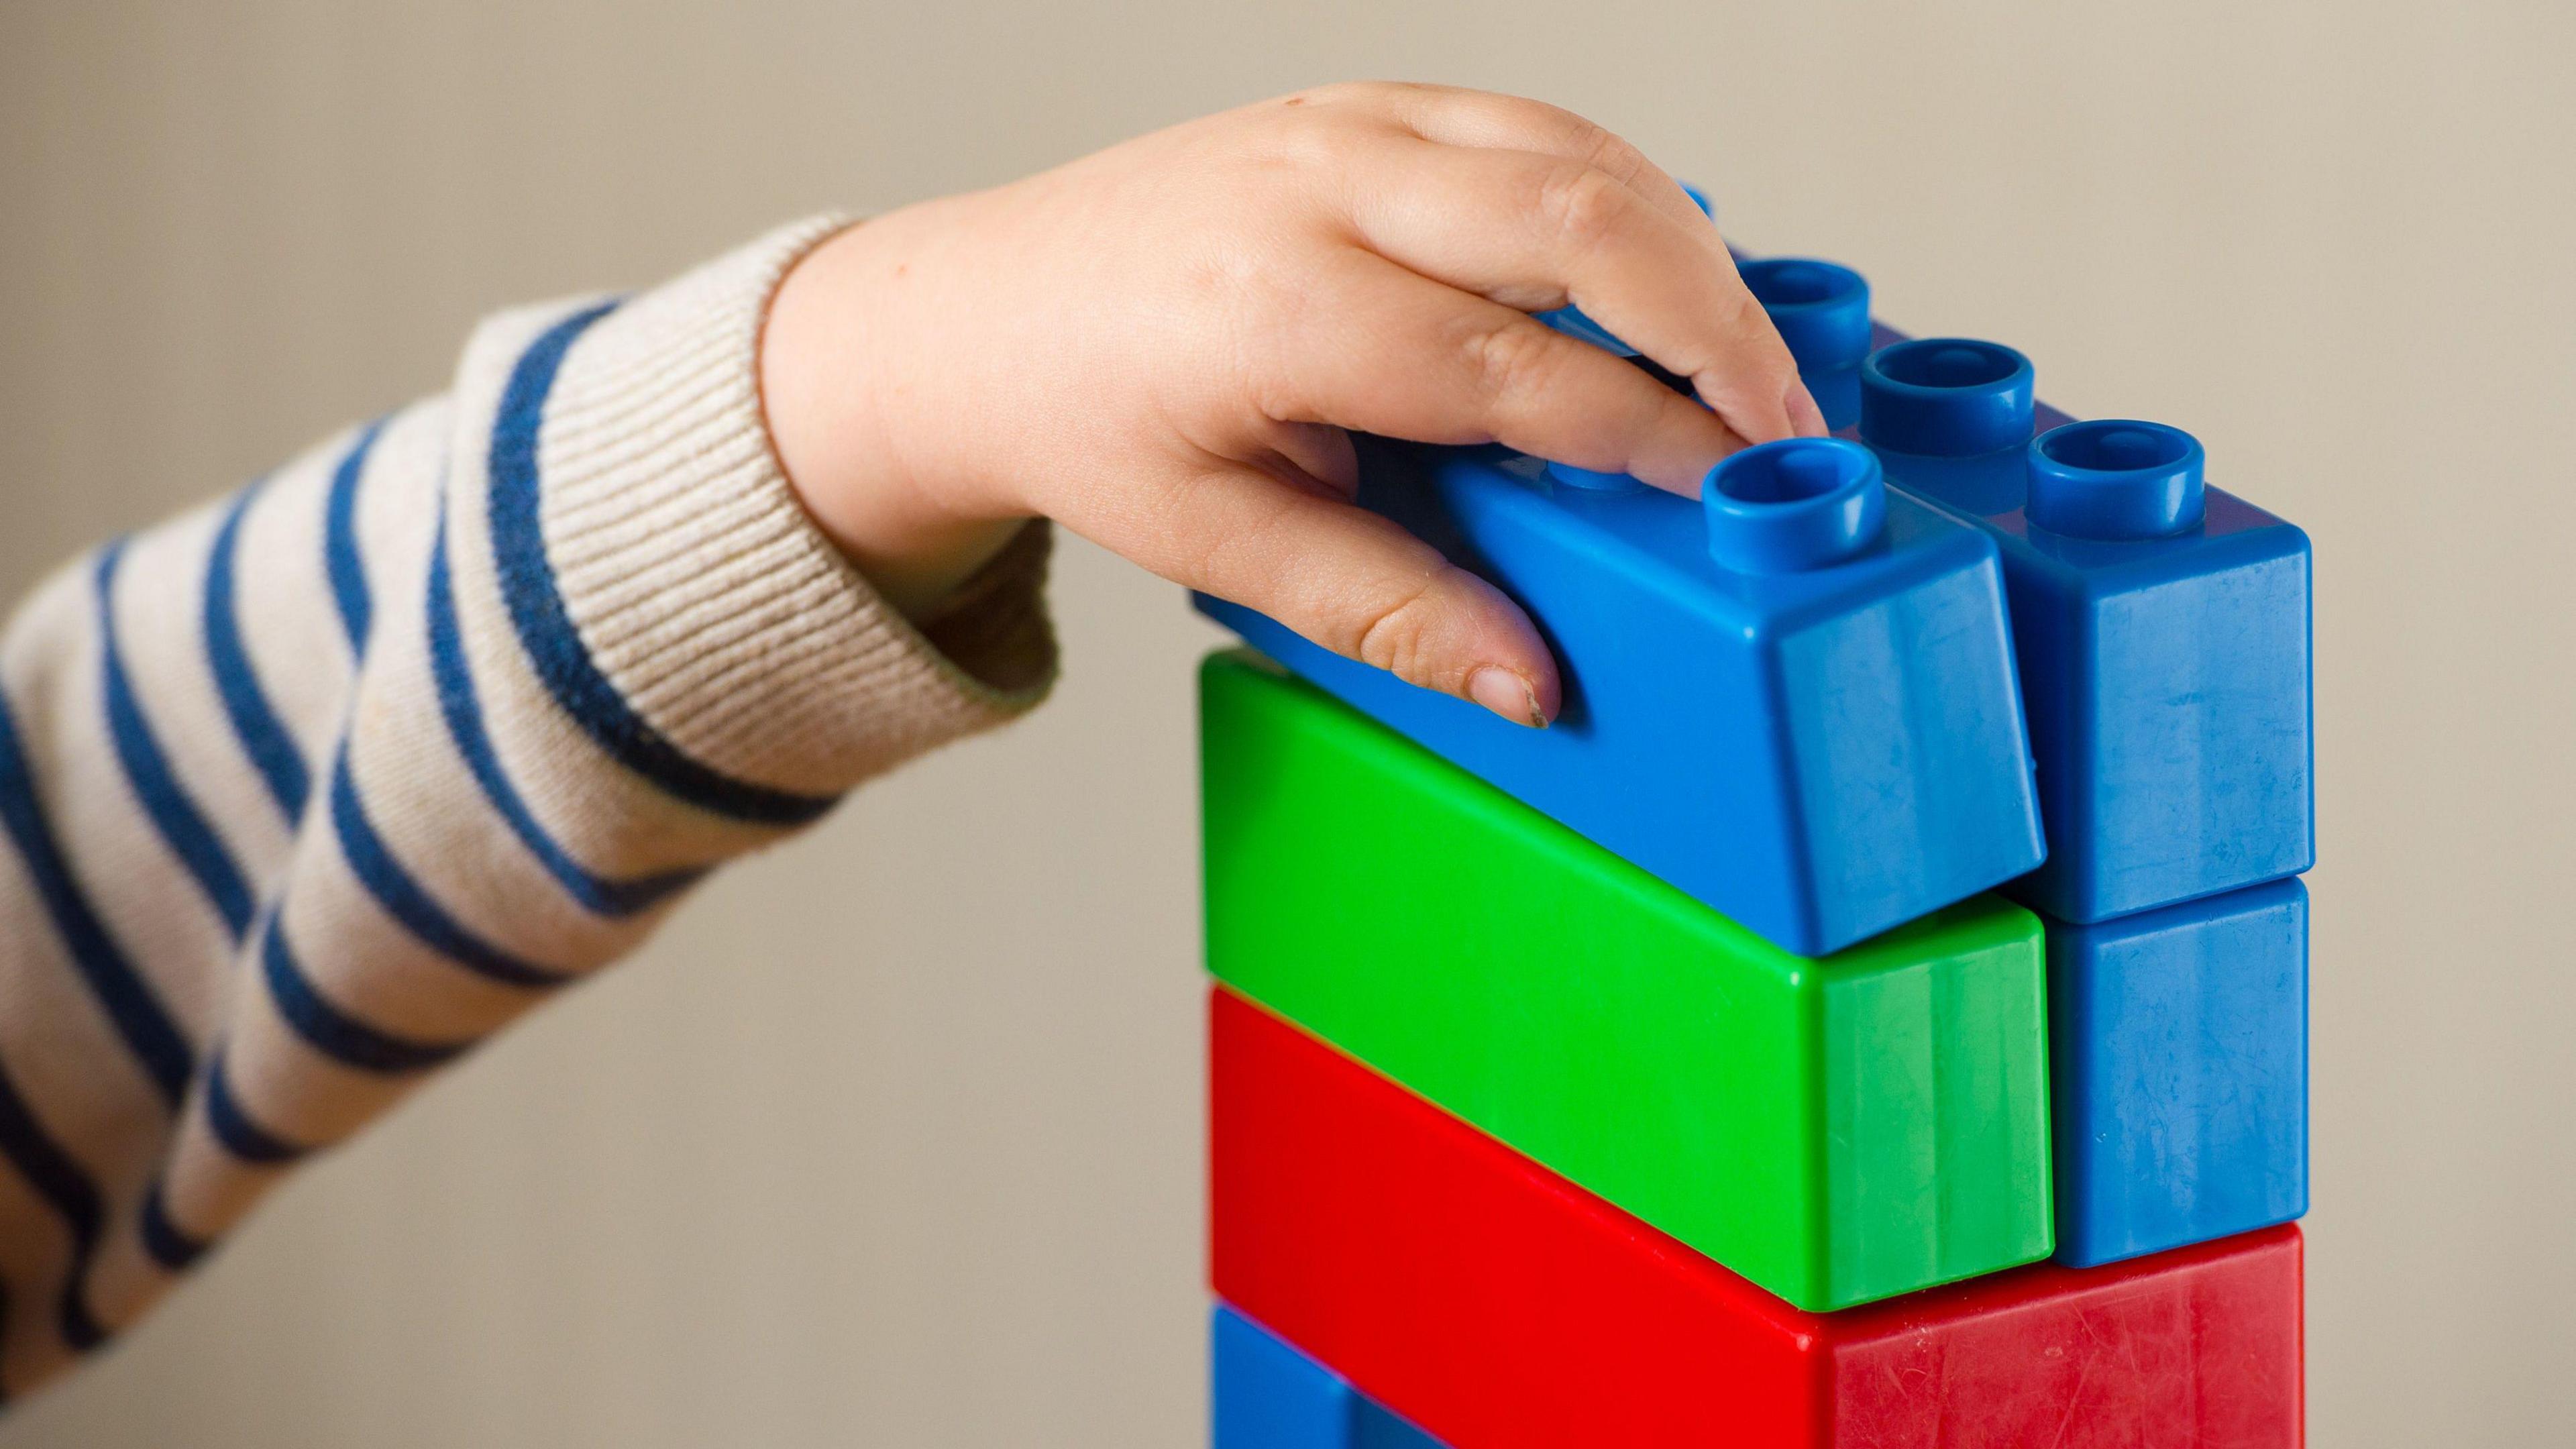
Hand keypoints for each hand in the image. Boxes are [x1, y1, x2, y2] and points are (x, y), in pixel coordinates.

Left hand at [761, 82, 1824, 725]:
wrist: (981, 313)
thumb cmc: (1088, 422)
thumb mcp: (1219, 545)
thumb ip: (1387, 609)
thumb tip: (1532, 681)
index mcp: (1280, 306)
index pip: (1521, 369)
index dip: (1651, 437)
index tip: (1736, 499)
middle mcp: (1320, 183)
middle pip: (1582, 222)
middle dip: (1715, 327)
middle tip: (1790, 428)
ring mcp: (1345, 120)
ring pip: (1578, 155)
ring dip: (1689, 254)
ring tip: (1753, 366)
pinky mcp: (1364, 102)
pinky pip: (1535, 126)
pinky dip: (1625, 197)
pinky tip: (1667, 280)